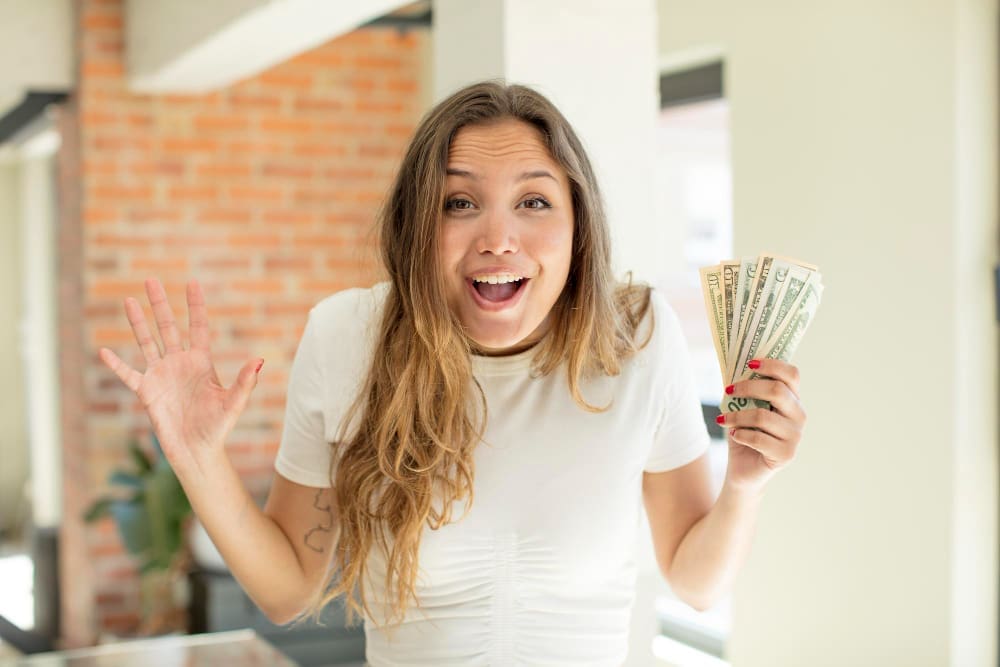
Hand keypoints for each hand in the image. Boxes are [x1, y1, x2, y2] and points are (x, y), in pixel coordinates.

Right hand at [98, 278, 262, 475]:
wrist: (197, 451)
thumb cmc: (218, 428)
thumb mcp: (233, 403)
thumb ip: (245, 381)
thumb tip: (259, 360)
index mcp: (202, 362)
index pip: (198, 327)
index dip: (195, 305)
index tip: (192, 282)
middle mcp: (180, 363)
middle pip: (169, 327)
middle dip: (160, 304)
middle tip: (151, 279)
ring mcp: (162, 375)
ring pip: (147, 342)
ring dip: (138, 322)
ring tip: (128, 300)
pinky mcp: (147, 392)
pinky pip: (128, 374)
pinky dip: (116, 364)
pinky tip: (104, 351)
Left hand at [718, 358, 805, 494]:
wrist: (743, 469)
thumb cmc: (745, 433)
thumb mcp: (743, 407)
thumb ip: (744, 389)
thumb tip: (731, 367)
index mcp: (792, 399)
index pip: (792, 375)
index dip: (772, 365)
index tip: (749, 364)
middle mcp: (799, 415)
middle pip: (778, 391)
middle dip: (748, 387)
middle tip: (728, 390)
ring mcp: (795, 436)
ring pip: (763, 416)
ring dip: (737, 416)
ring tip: (723, 420)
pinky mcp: (786, 454)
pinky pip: (758, 438)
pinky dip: (740, 434)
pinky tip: (734, 435)